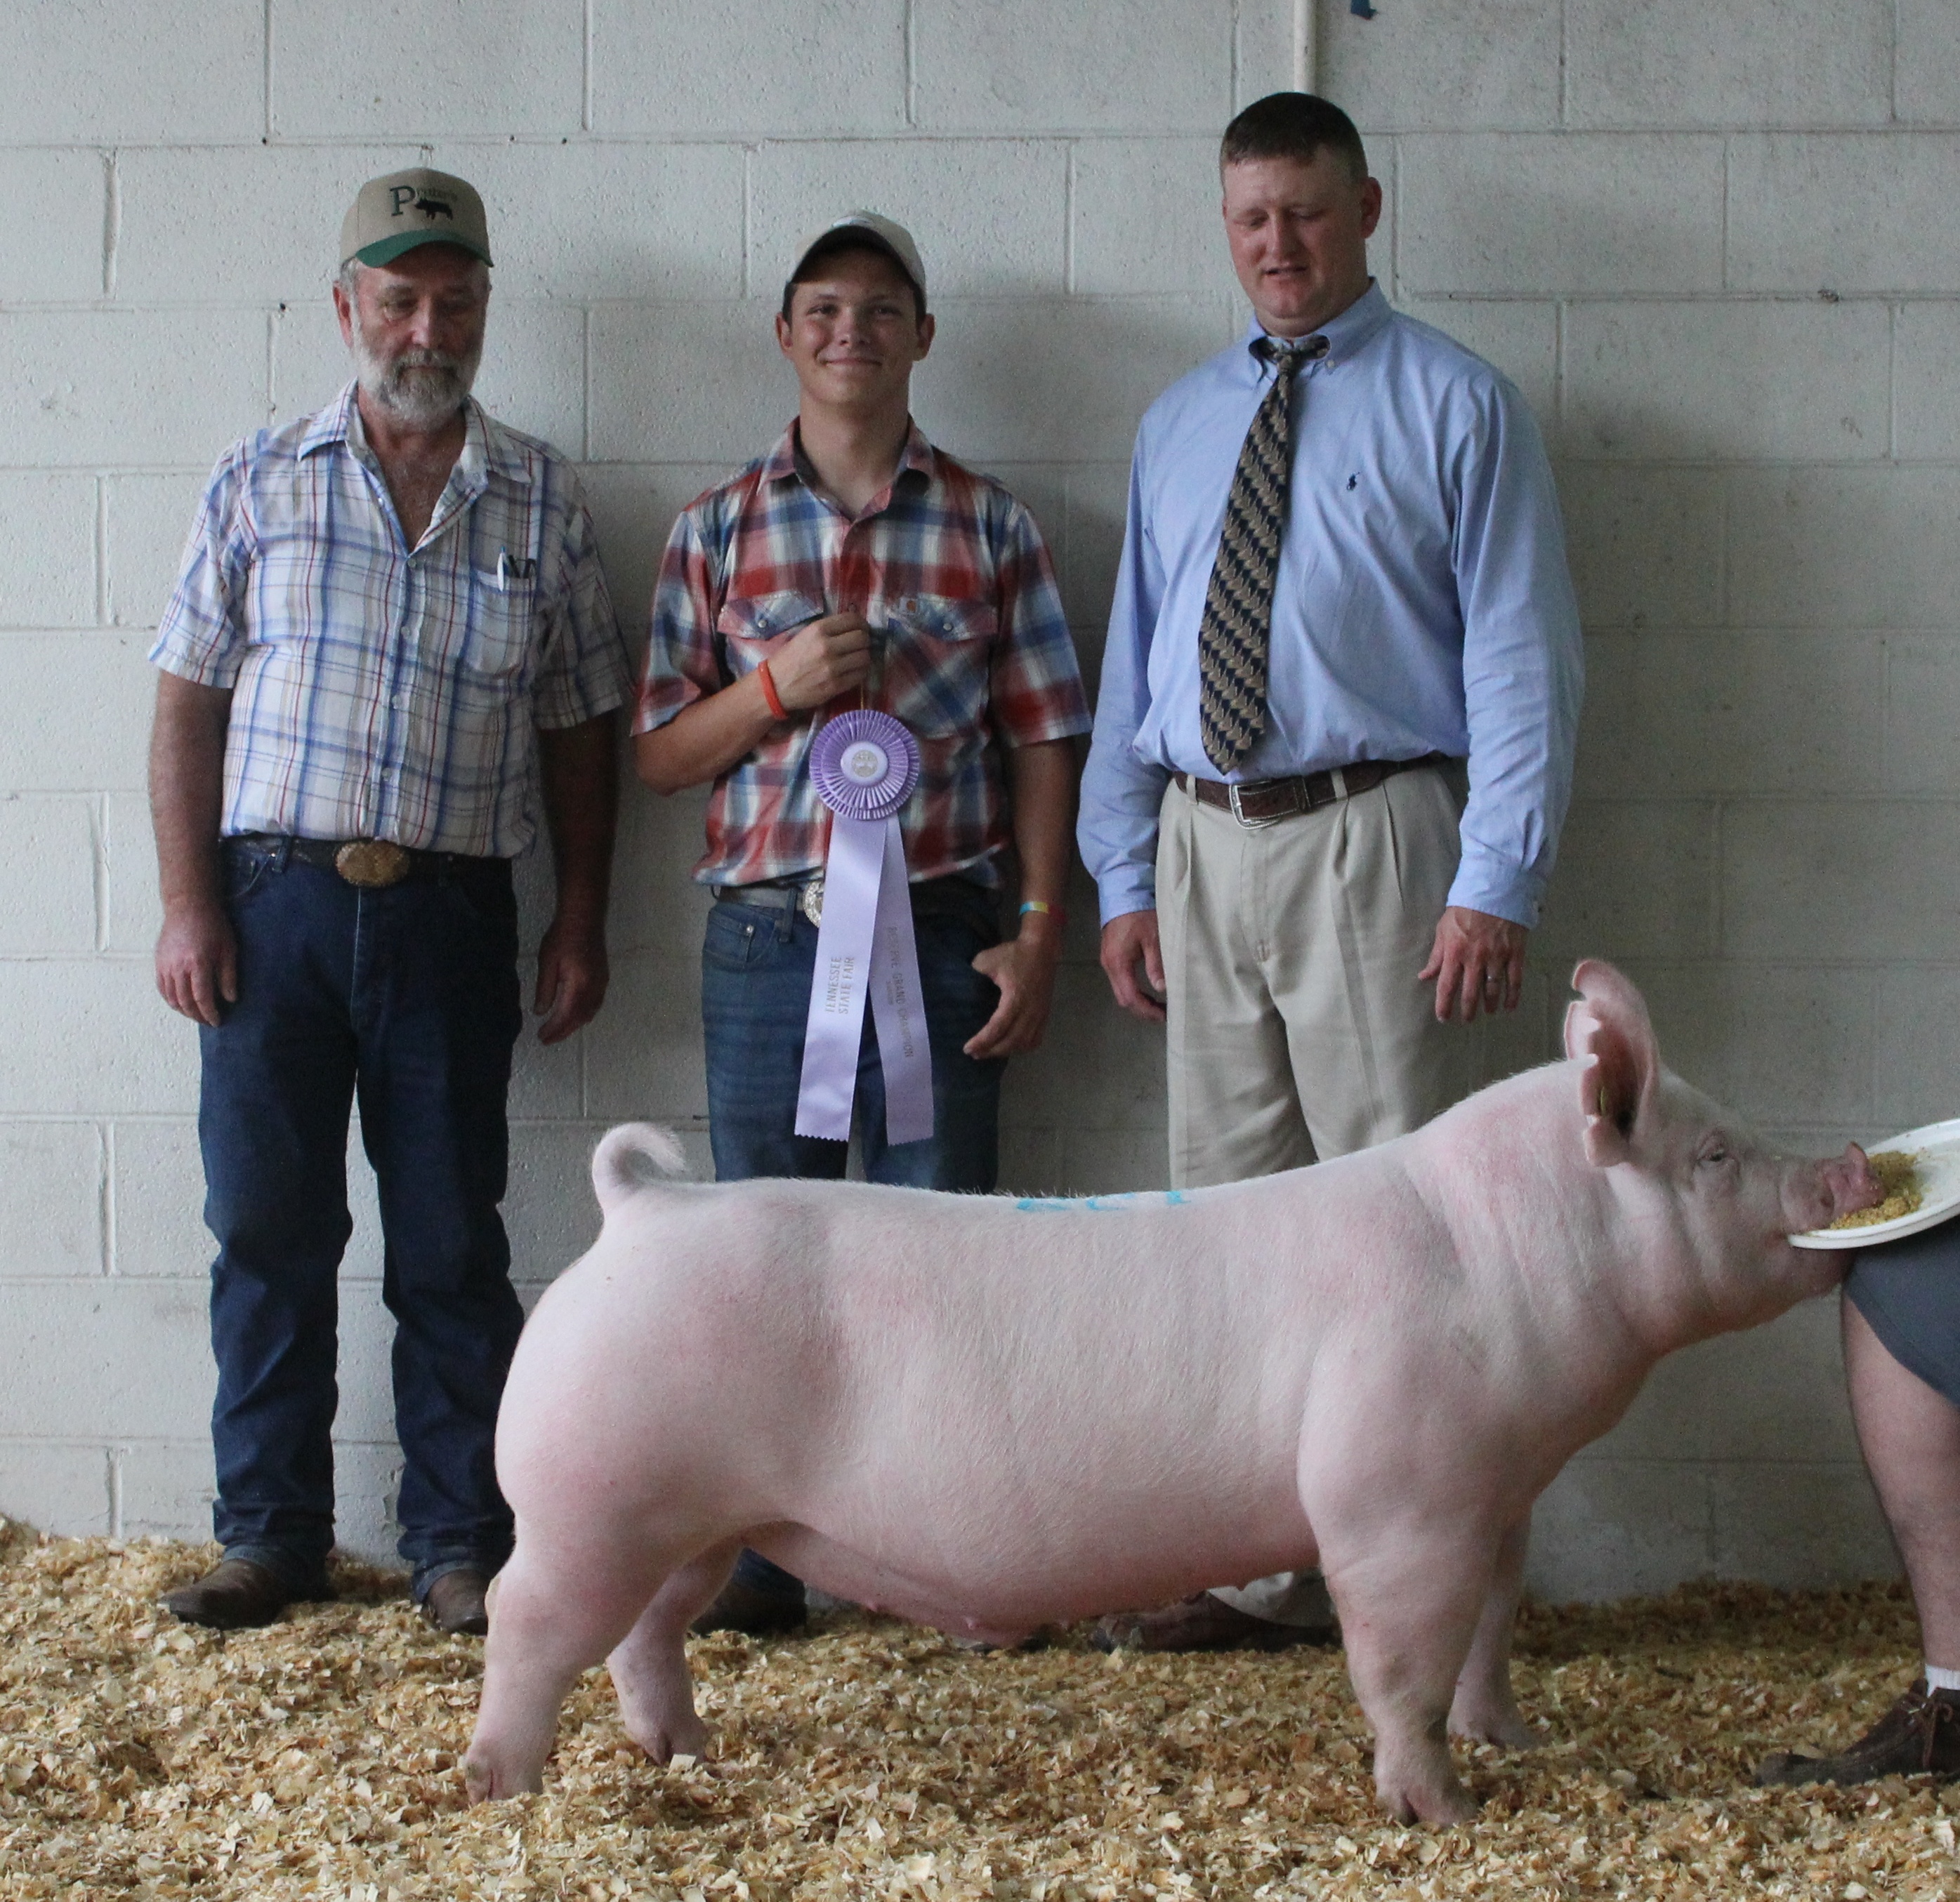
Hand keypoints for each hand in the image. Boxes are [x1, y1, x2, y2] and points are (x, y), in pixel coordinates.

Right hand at [155, 898, 236, 1026]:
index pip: (202, 998)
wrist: (188, 906)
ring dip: (183, 1010)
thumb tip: (230, 999)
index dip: (209, 1013)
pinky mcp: (158, 962)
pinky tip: (180, 1003)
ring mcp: (165, 965)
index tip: (217, 1021)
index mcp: (197, 964)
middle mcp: (177, 967)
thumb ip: (228, 976)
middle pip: (185, 1001)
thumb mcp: (228, 949)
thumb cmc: (213, 926)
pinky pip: (162, 988)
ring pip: (171, 997)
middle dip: (197, 1015)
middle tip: (207, 1021)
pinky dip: (170, 1000)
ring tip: (196, 1014)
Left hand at [534, 914, 609, 1043]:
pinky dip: (583, 1015)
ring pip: (590, 1013)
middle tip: (547, 1039)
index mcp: (579, 985)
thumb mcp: (547, 962)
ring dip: (574, 1025)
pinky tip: (574, 1014)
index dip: (554, 1029)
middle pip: (580, 1018)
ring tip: (559, 1031)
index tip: (541, 1037)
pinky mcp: (603, 978)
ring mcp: (602, 984)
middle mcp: (594, 988)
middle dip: (563, 1031)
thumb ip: (545, 989)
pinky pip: (595, 1004)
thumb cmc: (562, 937)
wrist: (584, 918)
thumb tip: (540, 1012)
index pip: (566, 1015)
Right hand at [766, 612, 873, 712]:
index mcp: (818, 630)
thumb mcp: (805, 635)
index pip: (853, 620)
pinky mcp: (835, 685)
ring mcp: (832, 667)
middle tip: (860, 645)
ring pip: (864, 657)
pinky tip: (853, 671)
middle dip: (864, 641)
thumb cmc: (789, 659)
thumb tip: (854, 627)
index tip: (861, 629)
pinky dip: (860, 672)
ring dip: (863, 657)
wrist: (775, 686)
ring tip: (857, 659)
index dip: (861, 624)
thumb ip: (828, 630)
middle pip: (862, 638)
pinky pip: (860, 675)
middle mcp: (827, 646)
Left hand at [964, 924, 1063, 1058]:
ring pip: (1024, 1043)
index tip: (967, 1048)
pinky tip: (1011, 1047)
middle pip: (1011, 1042)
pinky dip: (1022, 1047)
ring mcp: (1039, 1015)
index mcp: (1015, 999)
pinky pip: (1035, 1039)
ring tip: (990, 1051)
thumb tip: (963, 986)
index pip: (997, 1028)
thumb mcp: (988, 959)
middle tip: (975, 1053)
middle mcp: (1029, 1011)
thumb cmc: (1014, 955)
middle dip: (991, 1051)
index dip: (982, 1042)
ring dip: (1006, 1051)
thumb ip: (974, 973)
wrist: (1042, 949)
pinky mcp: (1044, 1014)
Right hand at [1098, 909, 1164, 1023]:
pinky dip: (1133, 990)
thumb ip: (1156, 965)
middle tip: (1163, 1013)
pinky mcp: (1110, 956)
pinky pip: (1120, 981)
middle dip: (1142, 1010)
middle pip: (1123, 999)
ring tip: (1158, 1003)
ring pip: (1120, 991)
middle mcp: (1109, 965)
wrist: (1122, 892)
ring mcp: (1107, 961)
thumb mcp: (1153, 938)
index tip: (1164, 1015)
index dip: (1147, 1010)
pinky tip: (1147, 989)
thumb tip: (1162, 989)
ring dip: (1138, 1001)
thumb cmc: (1140, 913)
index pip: (1131, 998)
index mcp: (1119, 963)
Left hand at [1419, 906, 1527, 1022]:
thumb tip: (1424, 976)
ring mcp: (1496, 957)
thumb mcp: (1443, 929)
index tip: (1443, 1018)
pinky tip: (1510, 1006)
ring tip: (1487, 1012)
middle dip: (1468, 1010)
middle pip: (1470, 993)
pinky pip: (1515, 980)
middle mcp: (1475, 958)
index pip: (1446, 986)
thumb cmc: (1464, 909)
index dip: (1444, 1005)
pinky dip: (1513, 996)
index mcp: (1454, 953)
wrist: (1494, 891)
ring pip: (1493, 989)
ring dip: (1489, 1004)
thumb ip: (1436, 956)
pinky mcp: (1514, 953)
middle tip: (1467, 1020)